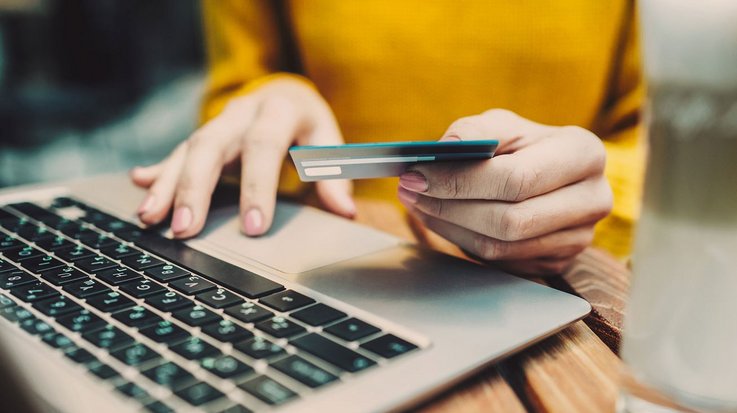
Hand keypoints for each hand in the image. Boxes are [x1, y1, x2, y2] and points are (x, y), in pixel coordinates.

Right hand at [130, 77, 354, 237]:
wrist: (285, 91)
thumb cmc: (308, 123)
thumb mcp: (328, 141)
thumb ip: (334, 175)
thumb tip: (345, 211)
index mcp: (278, 110)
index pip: (264, 146)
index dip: (257, 186)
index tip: (253, 226)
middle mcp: (242, 112)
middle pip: (211, 145)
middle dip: (195, 188)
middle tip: (185, 229)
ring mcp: (218, 123)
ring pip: (187, 149)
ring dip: (167, 184)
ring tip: (150, 218)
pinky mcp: (203, 135)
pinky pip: (176, 152)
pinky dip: (158, 172)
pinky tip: (140, 186)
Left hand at [398, 109, 611, 275]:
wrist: (548, 173)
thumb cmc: (523, 145)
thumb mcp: (502, 124)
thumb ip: (475, 130)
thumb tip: (445, 148)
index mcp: (584, 154)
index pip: (516, 179)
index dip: (460, 180)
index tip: (416, 174)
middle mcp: (593, 199)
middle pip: (509, 220)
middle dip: (449, 206)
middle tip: (408, 191)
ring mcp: (579, 238)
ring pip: (500, 246)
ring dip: (448, 225)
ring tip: (417, 202)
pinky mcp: (557, 262)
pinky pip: (500, 262)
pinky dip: (461, 240)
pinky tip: (440, 218)